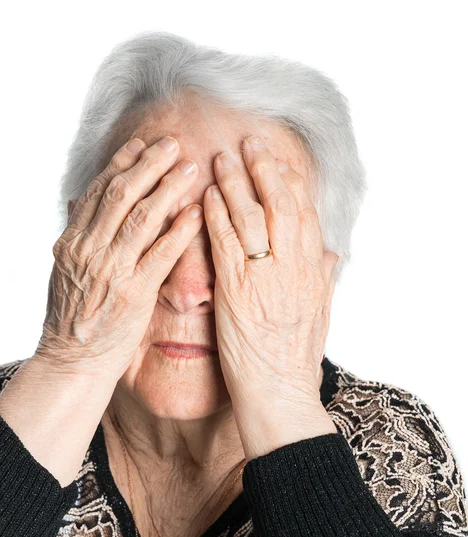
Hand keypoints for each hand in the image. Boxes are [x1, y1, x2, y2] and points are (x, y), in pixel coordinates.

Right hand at [35, 135, 202, 387]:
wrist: (71, 362)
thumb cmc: (71, 319)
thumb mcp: (63, 271)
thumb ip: (75, 234)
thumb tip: (77, 201)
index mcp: (72, 242)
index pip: (99, 192)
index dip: (122, 164)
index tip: (141, 143)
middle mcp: (89, 249)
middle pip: (123, 194)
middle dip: (150, 164)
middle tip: (173, 143)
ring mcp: (112, 270)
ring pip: (143, 217)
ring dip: (169, 188)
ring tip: (190, 167)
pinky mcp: (134, 293)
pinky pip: (161, 253)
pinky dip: (180, 229)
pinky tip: (197, 212)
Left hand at [204, 135, 337, 456]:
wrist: (279, 394)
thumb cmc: (296, 360)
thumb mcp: (321, 316)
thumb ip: (325, 280)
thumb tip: (332, 253)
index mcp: (311, 271)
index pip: (303, 213)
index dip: (290, 182)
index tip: (278, 160)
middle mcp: (291, 267)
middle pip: (279, 204)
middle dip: (264, 169)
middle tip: (249, 142)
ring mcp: (263, 276)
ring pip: (251, 216)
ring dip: (235, 183)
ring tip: (221, 158)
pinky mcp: (234, 290)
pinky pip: (224, 243)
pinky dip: (214, 216)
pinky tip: (203, 196)